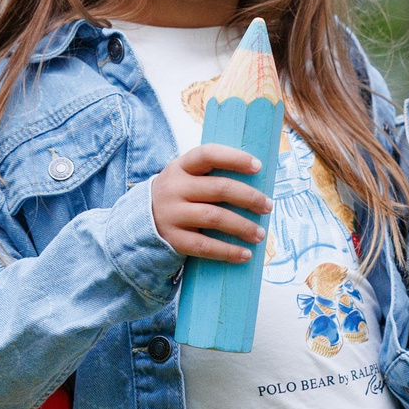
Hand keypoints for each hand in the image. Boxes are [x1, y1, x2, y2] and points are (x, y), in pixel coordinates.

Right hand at [149, 143, 270, 263]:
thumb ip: (211, 175)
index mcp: (180, 167)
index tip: (258, 166)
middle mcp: (174, 188)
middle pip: (218, 188)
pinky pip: (204, 246)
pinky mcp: (173, 238)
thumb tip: (257, 181)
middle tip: (268, 206)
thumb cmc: (178, 195)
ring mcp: (171, 214)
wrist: (140, 220)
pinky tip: (245, 254)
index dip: (234, 158)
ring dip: (242, 226)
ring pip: (214, 217)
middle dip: (249, 197)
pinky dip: (228, 251)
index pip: (208, 154)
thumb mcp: (186, 178)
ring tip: (260, 234)